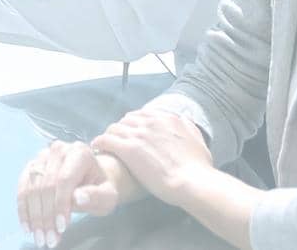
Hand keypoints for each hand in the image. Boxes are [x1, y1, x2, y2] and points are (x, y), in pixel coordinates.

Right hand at [16, 141, 133, 247]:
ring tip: (39, 237)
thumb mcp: (107, 195)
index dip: (61, 204)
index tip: (61, 227)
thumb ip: (96, 196)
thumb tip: (78, 197)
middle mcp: (57, 150)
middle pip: (46, 185)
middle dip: (46, 216)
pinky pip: (23, 187)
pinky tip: (27, 226)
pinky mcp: (32, 166)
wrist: (92, 179)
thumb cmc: (101, 188)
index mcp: (79, 153)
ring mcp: (42, 157)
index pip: (64, 179)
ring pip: (32, 187)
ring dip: (34, 216)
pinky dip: (24, 208)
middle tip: (48, 239)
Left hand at [91, 109, 212, 205]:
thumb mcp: (198, 140)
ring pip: (114, 128)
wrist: (192, 182)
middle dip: (122, 129)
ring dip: (109, 135)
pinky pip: (106, 140)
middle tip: (118, 140)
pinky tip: (98, 148)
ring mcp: (138, 134)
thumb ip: (188, 127)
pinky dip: (100, 142)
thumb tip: (183, 120)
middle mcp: (150, 122)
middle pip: (126, 120)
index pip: (142, 114)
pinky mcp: (127, 148)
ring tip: (106, 145)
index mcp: (167, 118)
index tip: (132, 133)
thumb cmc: (198, 167)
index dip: (135, 124)